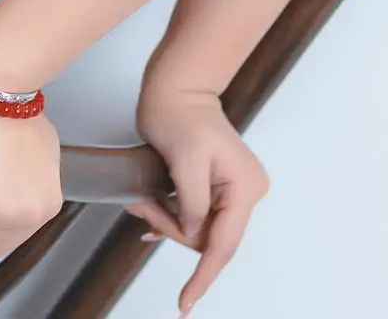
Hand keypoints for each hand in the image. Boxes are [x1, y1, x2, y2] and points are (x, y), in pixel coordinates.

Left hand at [127, 82, 267, 313]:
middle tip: (141, 209)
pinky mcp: (221, 187)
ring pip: (199, 229)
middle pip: (209, 238)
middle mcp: (247, 191)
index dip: (203, 277)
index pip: (223, 244)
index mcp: (245, 187)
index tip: (186, 303)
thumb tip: (192, 234)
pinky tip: (152, 208)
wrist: (177, 89)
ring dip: (167, 220)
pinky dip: (173, 215)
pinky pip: (198, 216)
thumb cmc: (179, 115)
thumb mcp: (184, 162)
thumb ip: (192, 205)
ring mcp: (235, 190)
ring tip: (141, 200)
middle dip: (172, 230)